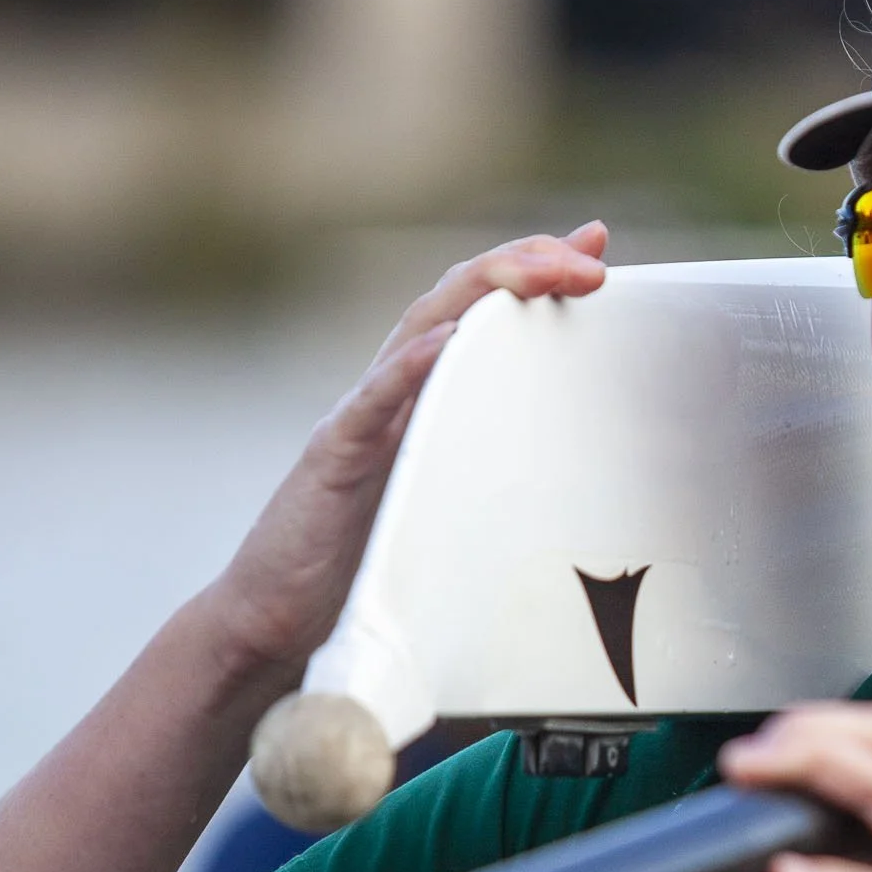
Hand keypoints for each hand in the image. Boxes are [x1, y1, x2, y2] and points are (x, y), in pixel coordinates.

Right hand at [205, 227, 609, 679]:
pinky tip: (445, 342)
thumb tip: (582, 488)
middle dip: (528, 264)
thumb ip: (501, 482)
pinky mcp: (332, 460)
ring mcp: (360, 420)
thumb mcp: (454, 514)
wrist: (273, 622)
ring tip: (540, 270)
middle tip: (593, 256)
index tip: (598, 249)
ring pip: (420, 329)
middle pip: (459, 299)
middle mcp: (393, 394)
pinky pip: (371, 404)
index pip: (484, 314)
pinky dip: (407, 367)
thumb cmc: (368, 573)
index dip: (537, 272)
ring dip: (484, 292)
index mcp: (425, 402)